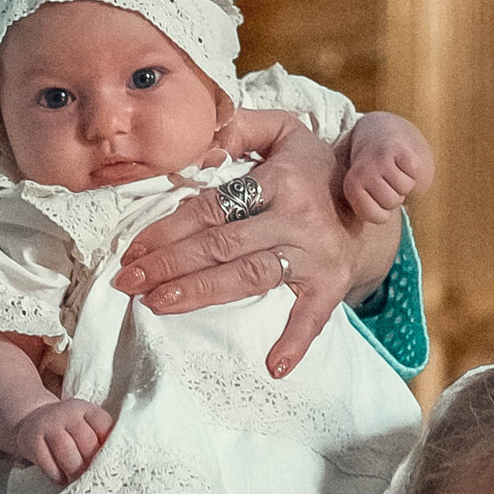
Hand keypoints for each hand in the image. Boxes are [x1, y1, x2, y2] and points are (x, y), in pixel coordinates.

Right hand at [9, 394, 112, 481]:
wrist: (33, 420)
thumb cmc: (68, 431)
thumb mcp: (86, 426)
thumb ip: (101, 440)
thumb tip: (119, 464)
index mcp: (87, 410)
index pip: (105, 427)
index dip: (108, 450)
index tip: (108, 464)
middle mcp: (67, 413)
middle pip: (87, 442)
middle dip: (91, 465)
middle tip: (91, 478)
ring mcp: (48, 425)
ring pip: (67, 453)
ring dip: (74, 472)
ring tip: (76, 481)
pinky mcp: (30, 439)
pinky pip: (46, 462)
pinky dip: (56, 475)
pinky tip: (60, 479)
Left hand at [114, 112, 401, 378]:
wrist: (365, 196)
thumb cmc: (309, 166)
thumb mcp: (280, 130)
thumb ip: (238, 127)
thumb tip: (197, 144)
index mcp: (280, 179)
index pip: (212, 207)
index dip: (169, 229)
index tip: (133, 249)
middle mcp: (297, 217)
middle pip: (222, 244)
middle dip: (170, 265)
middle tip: (128, 282)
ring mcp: (316, 253)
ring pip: (250, 276)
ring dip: (202, 293)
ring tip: (158, 304)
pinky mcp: (333, 282)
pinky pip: (314, 315)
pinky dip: (296, 341)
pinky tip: (273, 365)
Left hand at [338, 114, 432, 224]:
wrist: (382, 132)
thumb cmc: (374, 171)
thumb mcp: (364, 192)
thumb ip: (366, 212)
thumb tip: (370, 250)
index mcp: (352, 187)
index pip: (378, 217)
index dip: (385, 209)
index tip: (378, 195)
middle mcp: (363, 173)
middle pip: (393, 202)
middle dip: (396, 193)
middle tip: (387, 178)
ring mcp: (380, 159)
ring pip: (405, 187)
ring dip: (405, 180)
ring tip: (394, 168)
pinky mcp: (398, 148)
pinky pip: (414, 171)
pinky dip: (413, 167)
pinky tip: (402, 159)